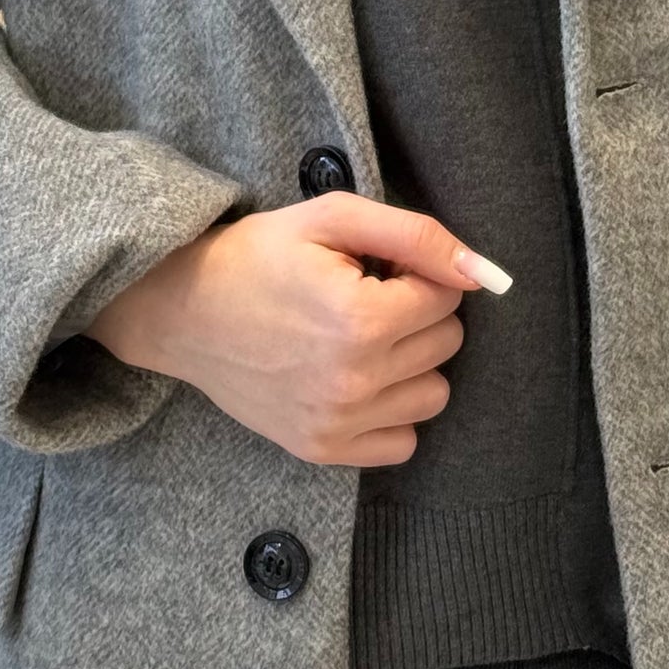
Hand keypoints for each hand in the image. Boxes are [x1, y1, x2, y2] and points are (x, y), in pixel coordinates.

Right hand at [86, 192, 508, 467]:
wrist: (183, 311)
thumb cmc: (258, 255)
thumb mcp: (333, 217)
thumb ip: (417, 237)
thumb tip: (485, 273)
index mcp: (361, 320)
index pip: (447, 297)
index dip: (416, 273)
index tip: (375, 268)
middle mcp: (355, 381)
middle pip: (446, 344)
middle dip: (418, 314)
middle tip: (366, 296)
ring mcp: (338, 423)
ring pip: (434, 394)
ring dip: (412, 363)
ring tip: (362, 337)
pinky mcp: (322, 450)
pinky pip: (403, 443)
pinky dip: (393, 411)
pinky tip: (359, 378)